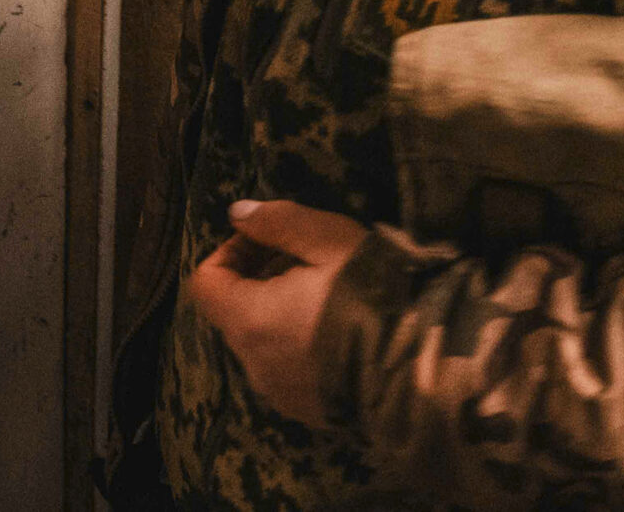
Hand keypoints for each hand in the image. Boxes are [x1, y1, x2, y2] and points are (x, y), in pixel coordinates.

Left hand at [186, 198, 369, 425]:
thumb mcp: (330, 241)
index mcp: (249, 320)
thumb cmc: (371, 297)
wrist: (419, 371)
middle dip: (260, 279)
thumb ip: (279, 222)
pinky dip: (298, 345)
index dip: (231, 252)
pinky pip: (286, 369)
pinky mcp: (306, 410)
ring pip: (261, 342)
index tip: (269, 240)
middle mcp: (253, 363)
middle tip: (306, 261)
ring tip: (327, 296)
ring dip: (280, 313)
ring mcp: (279, 392)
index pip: (205, 283)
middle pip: (233, 312)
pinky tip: (339, 333)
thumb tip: (237, 214)